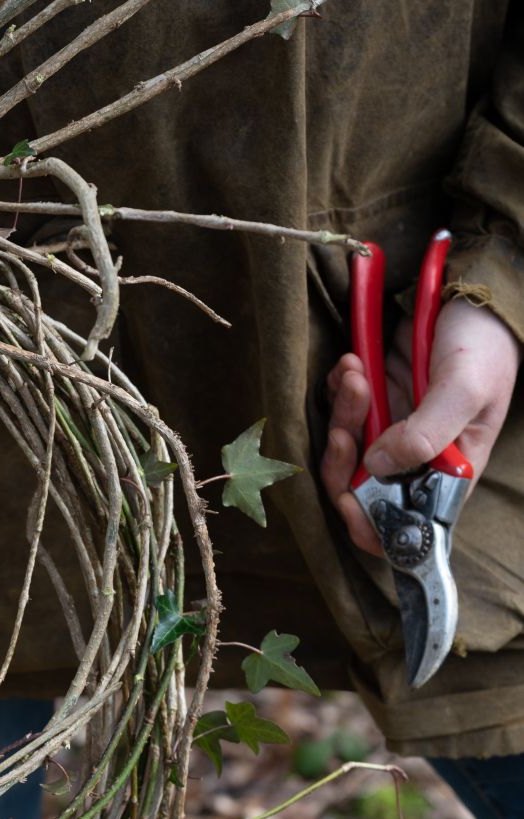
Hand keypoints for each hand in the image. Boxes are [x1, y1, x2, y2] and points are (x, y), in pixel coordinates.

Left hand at [321, 300, 521, 555]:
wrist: (468, 292)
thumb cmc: (483, 346)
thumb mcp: (464, 391)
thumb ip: (425, 435)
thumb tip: (376, 466)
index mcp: (446, 472)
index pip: (402, 521)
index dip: (369, 523)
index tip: (348, 500)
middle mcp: (414, 458)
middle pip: (358, 486)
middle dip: (344, 458)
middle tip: (349, 420)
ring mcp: (391, 428)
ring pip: (345, 446)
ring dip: (343, 412)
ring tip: (355, 374)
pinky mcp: (373, 400)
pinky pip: (339, 409)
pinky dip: (338, 389)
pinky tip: (352, 364)